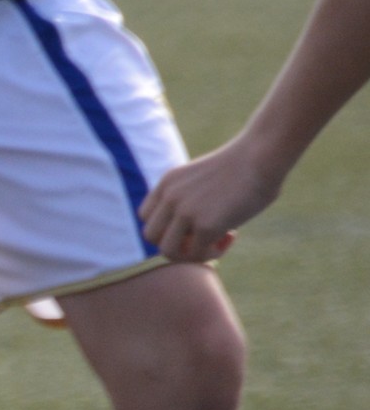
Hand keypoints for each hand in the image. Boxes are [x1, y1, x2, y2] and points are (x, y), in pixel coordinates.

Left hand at [141, 141, 277, 262]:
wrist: (262, 155)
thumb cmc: (245, 164)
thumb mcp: (202, 178)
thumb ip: (190, 198)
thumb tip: (195, 227)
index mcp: (167, 183)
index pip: (146, 217)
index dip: (167, 226)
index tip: (194, 221)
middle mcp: (170, 197)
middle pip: (151, 237)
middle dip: (176, 243)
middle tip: (204, 235)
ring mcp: (185, 212)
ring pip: (168, 251)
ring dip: (191, 254)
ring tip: (216, 240)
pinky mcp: (205, 226)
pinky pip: (199, 254)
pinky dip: (214, 252)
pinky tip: (233, 235)